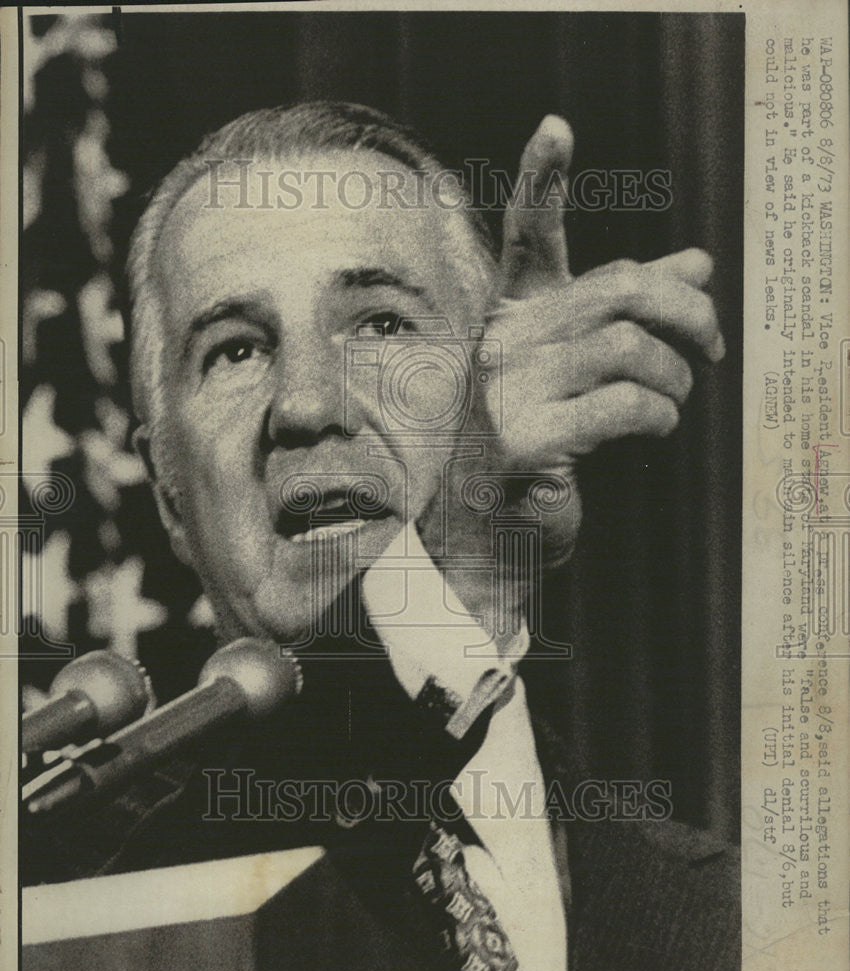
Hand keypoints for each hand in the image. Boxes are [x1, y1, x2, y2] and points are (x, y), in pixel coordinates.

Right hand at [479, 114, 723, 565]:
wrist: (482, 533)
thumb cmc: (535, 443)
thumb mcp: (580, 373)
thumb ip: (629, 317)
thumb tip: (696, 264)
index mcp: (512, 319)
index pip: (529, 240)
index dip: (543, 181)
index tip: (558, 126)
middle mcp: (502, 344)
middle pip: (618, 290)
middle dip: (687, 313)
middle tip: (713, 347)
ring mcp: (507, 390)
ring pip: (628, 346)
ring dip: (675, 377)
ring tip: (674, 400)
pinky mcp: (525, 439)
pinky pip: (623, 403)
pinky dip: (658, 413)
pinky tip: (656, 426)